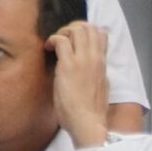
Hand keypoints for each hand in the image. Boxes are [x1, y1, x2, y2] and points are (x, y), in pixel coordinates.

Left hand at [47, 21, 111, 148]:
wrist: (88, 123)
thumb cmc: (92, 111)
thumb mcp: (101, 87)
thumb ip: (96, 73)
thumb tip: (90, 67)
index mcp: (103, 64)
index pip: (101, 34)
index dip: (87, 31)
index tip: (75, 40)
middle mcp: (95, 58)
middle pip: (89, 27)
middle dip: (74, 27)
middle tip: (63, 38)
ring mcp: (83, 60)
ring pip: (77, 29)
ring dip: (64, 31)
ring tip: (56, 43)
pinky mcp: (69, 66)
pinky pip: (61, 40)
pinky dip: (53, 39)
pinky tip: (49, 48)